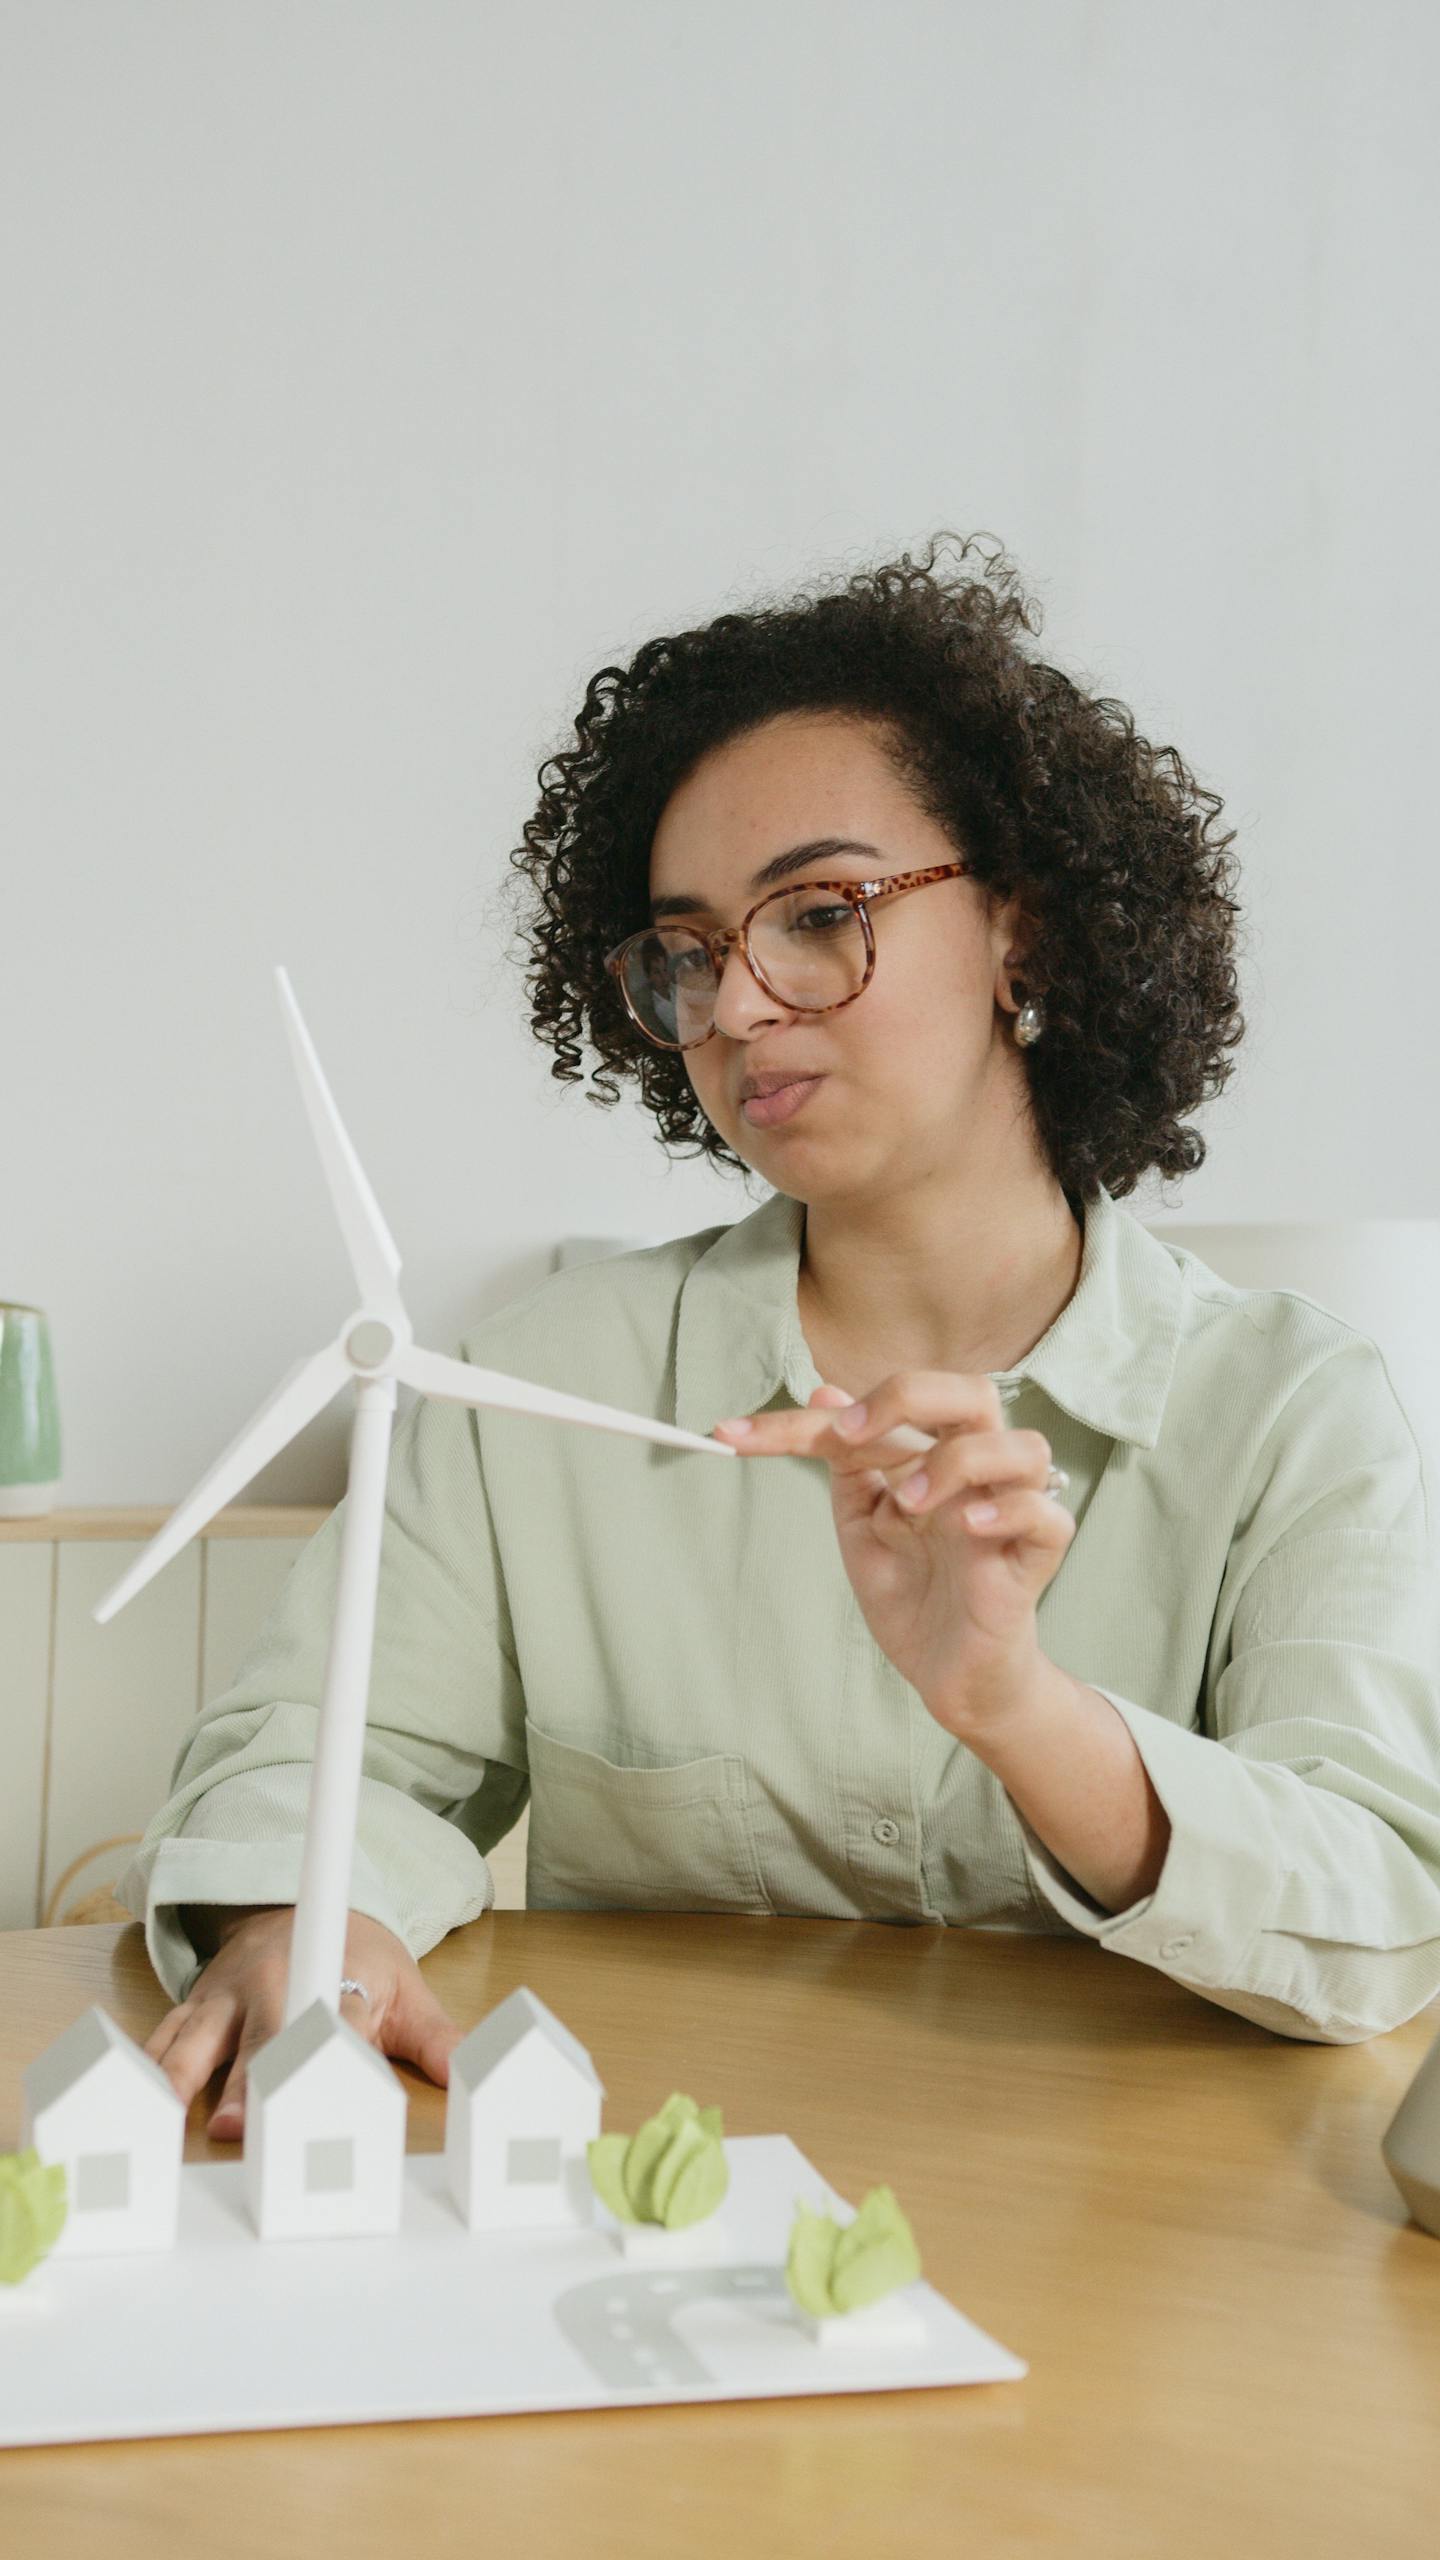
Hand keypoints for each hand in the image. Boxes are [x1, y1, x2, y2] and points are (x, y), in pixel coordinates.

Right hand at [143, 1905, 463, 2140]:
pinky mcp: (196, 2007)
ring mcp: (228, 1996)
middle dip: (243, 2082)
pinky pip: (164, 2036)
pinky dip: (147, 2065)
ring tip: (164, 2117)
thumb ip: (435, 2037)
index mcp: (331, 1977)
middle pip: (257, 2038)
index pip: (329, 2021)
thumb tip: (461, 2071)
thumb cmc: (359, 1959)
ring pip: (199, 2038)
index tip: (314, 2088)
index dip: (320, 2056)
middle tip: (232, 2127)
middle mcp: (273, 1985)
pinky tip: (130, 2098)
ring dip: (182, 2078)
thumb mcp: (407, 1990)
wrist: (304, 1904)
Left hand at [713, 1372, 1075, 1731]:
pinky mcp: (1034, 1561)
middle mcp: (976, 1474)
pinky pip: (1048, 1518)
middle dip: (907, 1397)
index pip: (878, 1412)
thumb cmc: (914, 1597)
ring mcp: (1011, 1514)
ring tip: (911, 1504)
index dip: (801, 1421)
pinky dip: (1012, 1511)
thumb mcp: (862, 1529)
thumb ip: (847, 1466)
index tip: (731, 1437)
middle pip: (973, 1394)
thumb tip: (824, 1392)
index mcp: (933, 1458)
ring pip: (1024, 1448)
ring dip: (959, 1461)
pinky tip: (972, 1526)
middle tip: (847, 1434)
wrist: (950, 1677)